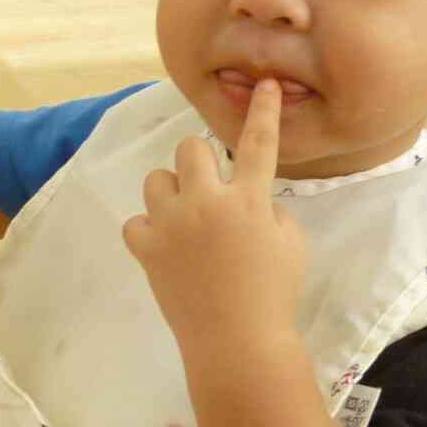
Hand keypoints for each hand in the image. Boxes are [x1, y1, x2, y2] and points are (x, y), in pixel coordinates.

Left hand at [123, 80, 304, 349]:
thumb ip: (269, 209)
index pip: (258, 144)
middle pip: (188, 149)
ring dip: (171, 192)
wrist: (236, 342)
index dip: (262, 111)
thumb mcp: (292, 244)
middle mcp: (205, 203)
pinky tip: (163, 246)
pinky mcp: (146, 249)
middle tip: (208, 186)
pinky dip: (148, 230)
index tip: (264, 85)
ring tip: (184, 218)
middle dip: (199, 160)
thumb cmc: (274, 295)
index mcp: (248, 200)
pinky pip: (135, 221)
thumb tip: (249, 200)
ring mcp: (170, 224)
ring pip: (155, 180)